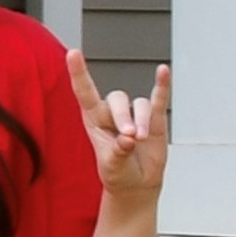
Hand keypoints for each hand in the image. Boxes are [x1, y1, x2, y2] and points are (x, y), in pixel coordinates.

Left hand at [70, 52, 172, 208]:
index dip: (79, 73)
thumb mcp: (112, 167)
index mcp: (93, 120)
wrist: (136, 183)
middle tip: (130, 137)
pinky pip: (158, 98)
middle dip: (124, 117)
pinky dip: (162, 85)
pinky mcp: (155, 119)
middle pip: (118, 99)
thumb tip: (129, 138)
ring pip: (139, 105)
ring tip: (141, 140)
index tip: (72, 53)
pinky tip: (163, 71)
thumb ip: (118, 153)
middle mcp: (112, 113)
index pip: (84, 92)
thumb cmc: (117, 173)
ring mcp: (134, 114)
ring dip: (142, 120)